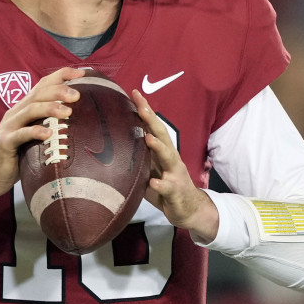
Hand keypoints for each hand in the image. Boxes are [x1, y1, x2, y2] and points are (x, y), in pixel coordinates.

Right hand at [0, 67, 86, 215]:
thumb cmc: (18, 155)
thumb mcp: (35, 135)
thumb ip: (50, 124)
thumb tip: (81, 120)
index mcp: (25, 107)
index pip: (43, 85)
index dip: (61, 76)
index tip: (82, 73)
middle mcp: (17, 112)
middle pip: (38, 94)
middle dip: (58, 90)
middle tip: (77, 95)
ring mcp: (10, 126)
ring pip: (30, 110)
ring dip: (49, 108)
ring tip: (67, 112)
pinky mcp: (5, 142)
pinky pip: (20, 135)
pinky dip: (35, 132)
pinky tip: (48, 134)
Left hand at [131, 90, 219, 241]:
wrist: (188, 209)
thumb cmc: (166, 187)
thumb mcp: (150, 169)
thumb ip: (138, 156)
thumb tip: (115, 142)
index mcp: (162, 151)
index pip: (153, 126)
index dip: (145, 110)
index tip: (134, 93)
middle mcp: (171, 158)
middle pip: (161, 135)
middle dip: (152, 120)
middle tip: (141, 106)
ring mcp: (174, 174)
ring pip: (168, 158)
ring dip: (159, 147)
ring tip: (148, 138)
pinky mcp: (175, 192)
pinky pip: (168, 188)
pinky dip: (161, 185)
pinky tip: (154, 183)